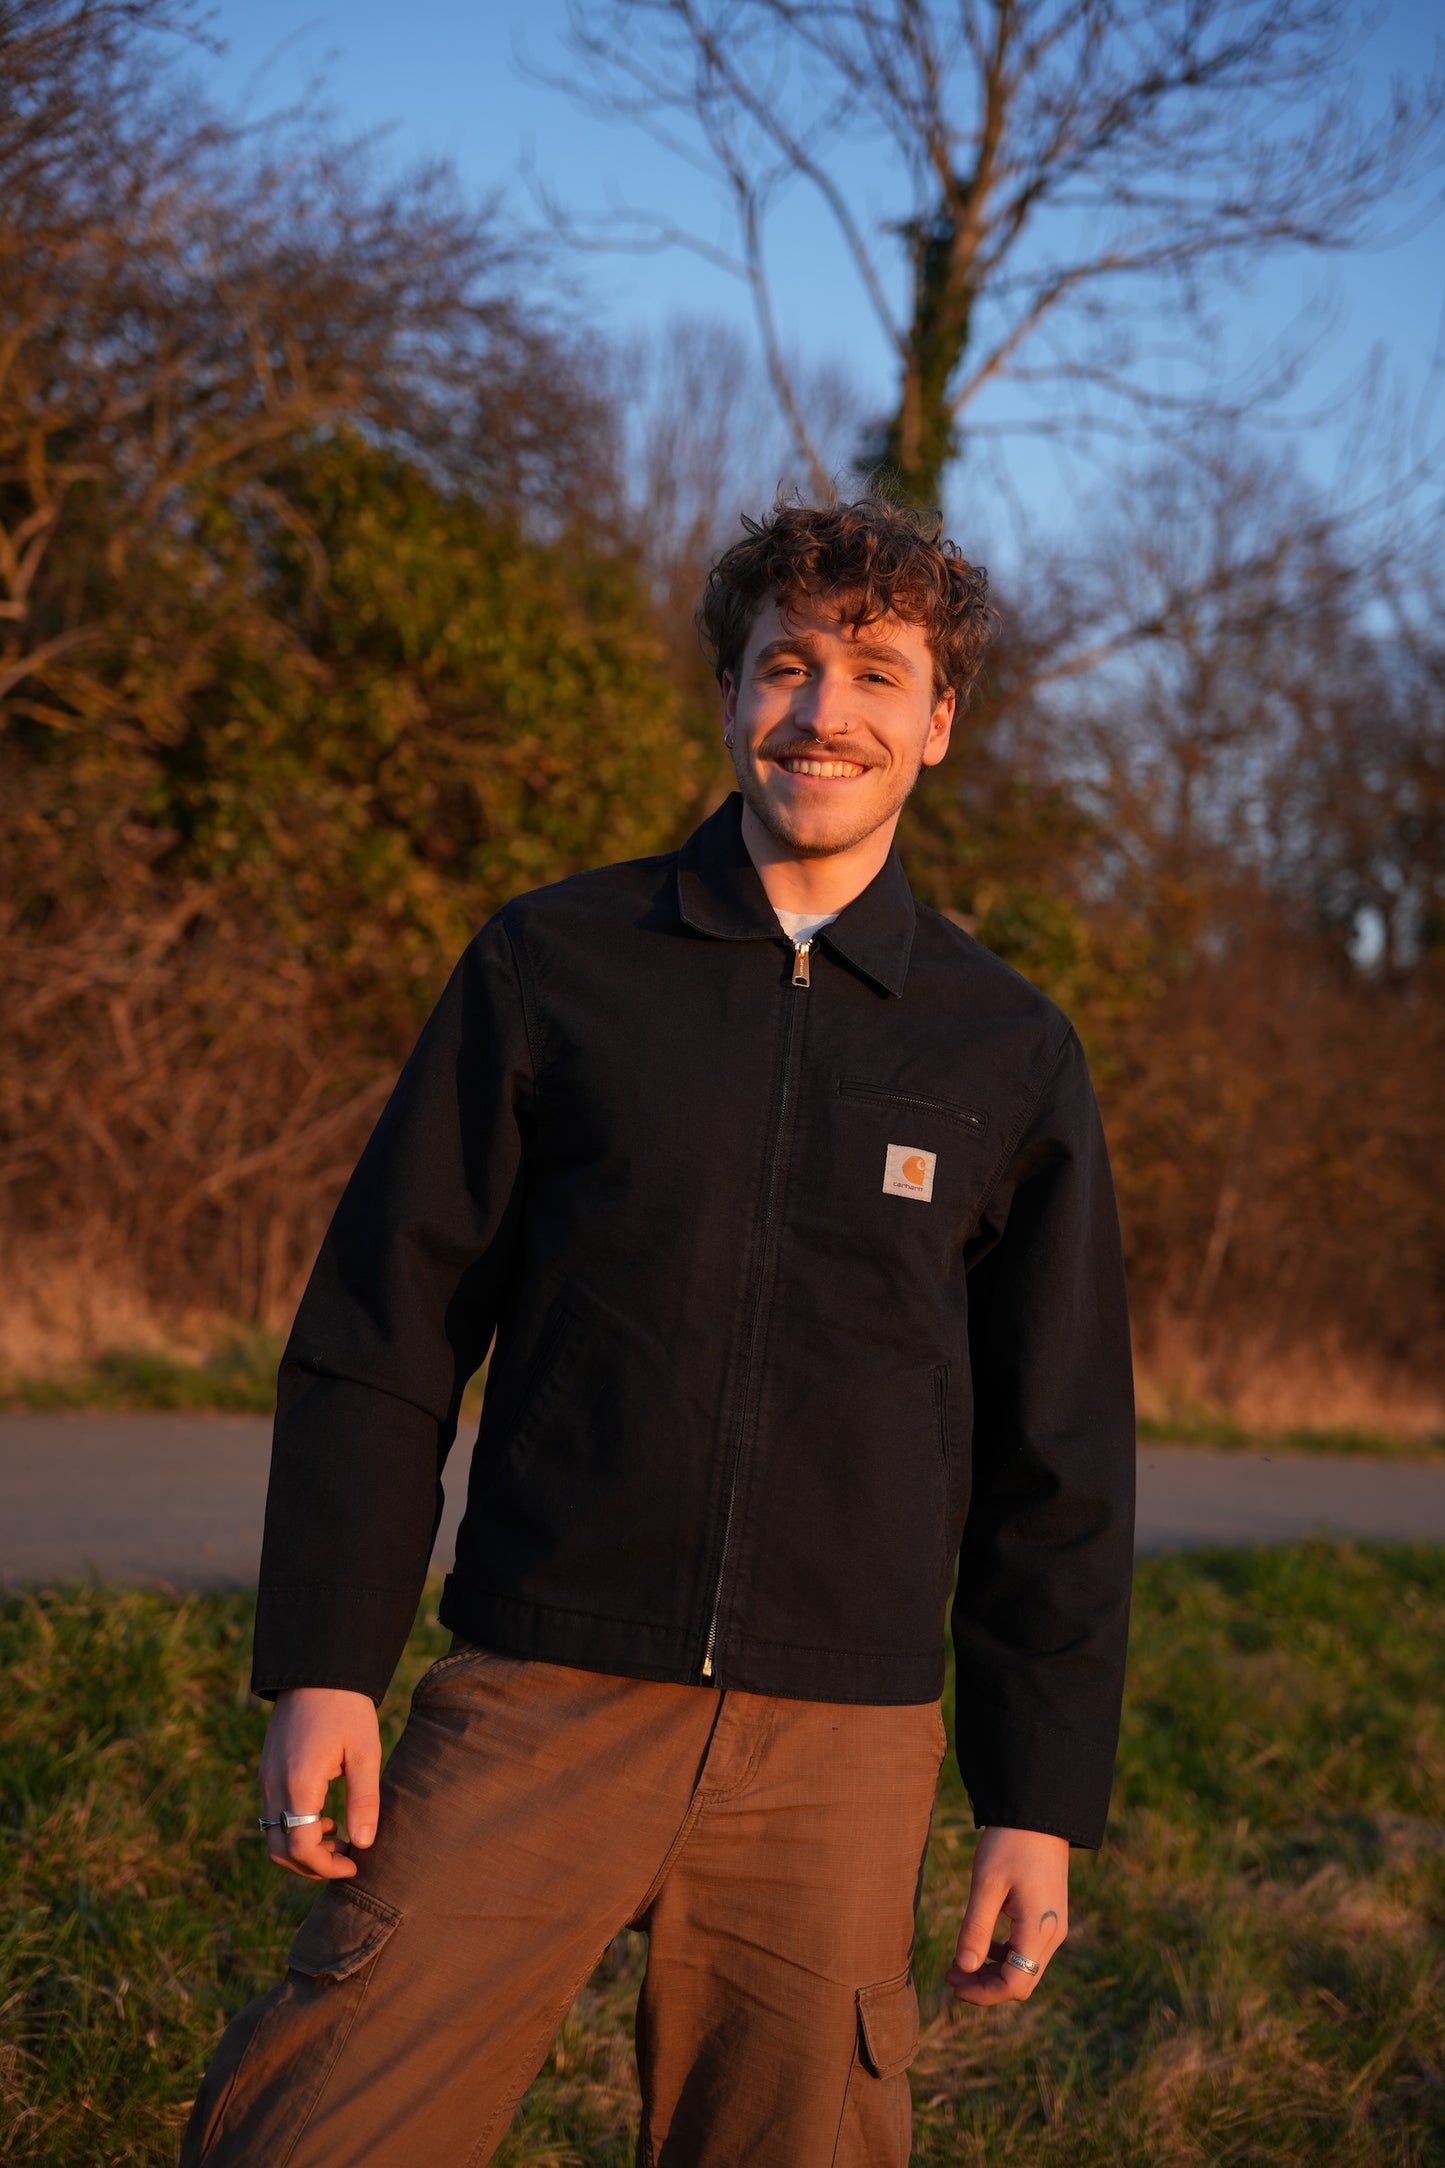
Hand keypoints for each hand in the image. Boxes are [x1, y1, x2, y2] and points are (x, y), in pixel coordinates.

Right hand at [258, 1687, 381, 1879]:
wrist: (315, 1668)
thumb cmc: (346, 1708)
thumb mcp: (365, 1752)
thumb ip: (363, 1799)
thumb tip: (364, 1844)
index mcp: (298, 1783)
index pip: (301, 1848)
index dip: (326, 1866)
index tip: (355, 1864)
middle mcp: (273, 1785)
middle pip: (280, 1850)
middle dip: (312, 1865)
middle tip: (347, 1858)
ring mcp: (265, 1778)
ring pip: (273, 1834)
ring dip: (302, 1847)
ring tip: (340, 1838)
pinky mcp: (267, 1770)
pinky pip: (274, 1814)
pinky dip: (295, 1827)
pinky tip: (326, 1816)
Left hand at [947, 1825, 1068, 2005]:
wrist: (1038, 1813)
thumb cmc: (1010, 1843)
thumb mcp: (987, 1884)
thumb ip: (975, 1929)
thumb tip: (964, 1968)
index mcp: (1039, 1930)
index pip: (1015, 1984)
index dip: (983, 1993)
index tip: (952, 1981)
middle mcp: (1052, 1935)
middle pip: (1021, 1982)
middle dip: (985, 1985)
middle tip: (950, 1973)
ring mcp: (1053, 1926)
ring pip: (1024, 1968)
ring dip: (993, 1971)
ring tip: (960, 1962)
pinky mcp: (1048, 1916)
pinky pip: (1027, 1950)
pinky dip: (1004, 1955)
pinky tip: (982, 1944)